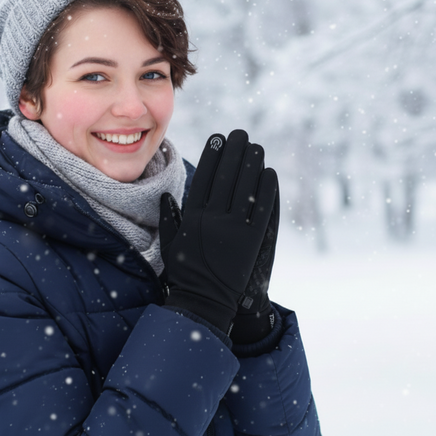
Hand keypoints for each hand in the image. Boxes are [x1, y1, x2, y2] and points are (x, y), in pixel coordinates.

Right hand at [159, 130, 277, 332]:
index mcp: (192, 216)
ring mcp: (233, 229)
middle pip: (226, 177)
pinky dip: (267, 190)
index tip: (218, 138)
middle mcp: (212, 219)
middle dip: (234, 152)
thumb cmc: (184, 272)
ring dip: (252, 164)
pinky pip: (261, 210)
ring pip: (245, 188)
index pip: (204, 178)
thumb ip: (168, 218)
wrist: (204, 301)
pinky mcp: (251, 241)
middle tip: (241, 134)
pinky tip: (269, 173)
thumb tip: (166, 195)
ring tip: (256, 147)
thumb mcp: (169, 244)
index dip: (212, 156)